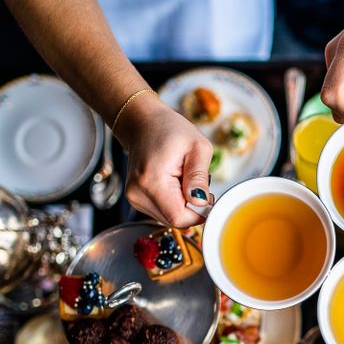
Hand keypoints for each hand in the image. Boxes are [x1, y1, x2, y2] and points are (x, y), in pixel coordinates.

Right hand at [115, 93, 213, 227]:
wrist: (143, 122)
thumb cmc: (169, 130)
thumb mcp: (197, 147)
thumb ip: (199, 177)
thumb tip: (201, 202)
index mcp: (151, 181)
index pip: (179, 217)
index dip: (199, 213)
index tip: (208, 196)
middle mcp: (138, 194)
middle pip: (175, 220)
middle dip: (192, 208)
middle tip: (196, 183)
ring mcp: (134, 199)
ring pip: (170, 218)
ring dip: (184, 204)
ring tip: (183, 179)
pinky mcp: (136, 200)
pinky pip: (163, 211)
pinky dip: (174, 202)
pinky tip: (174, 183)